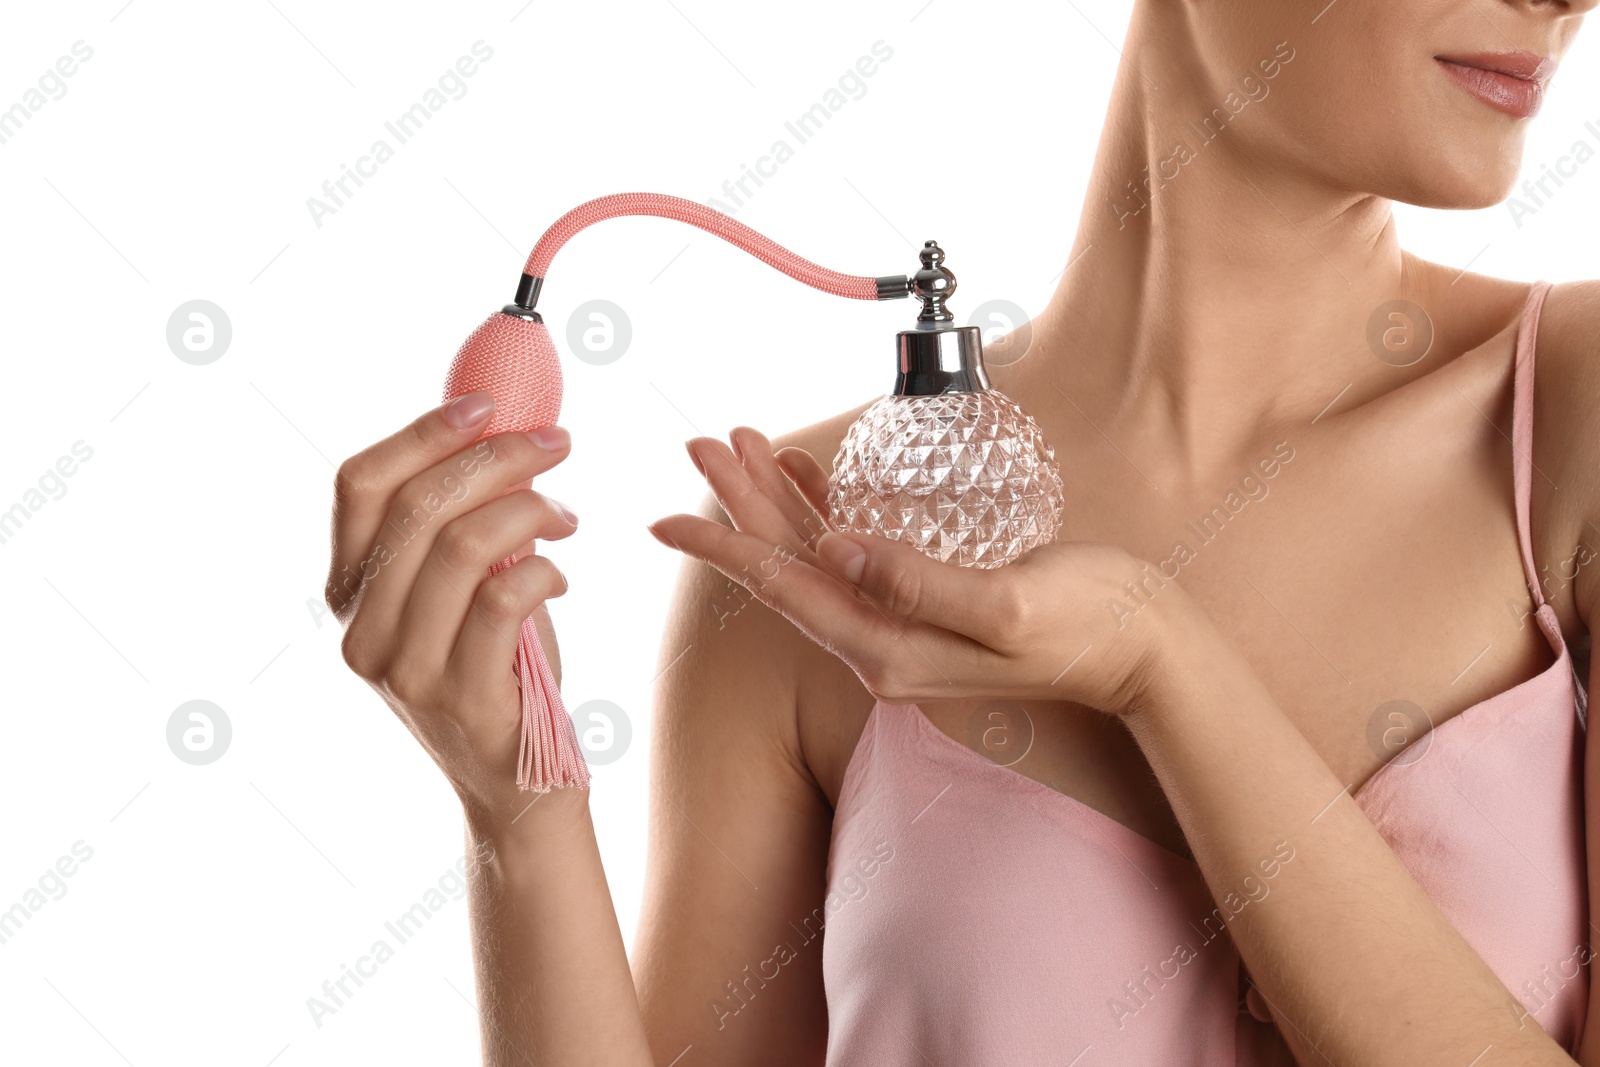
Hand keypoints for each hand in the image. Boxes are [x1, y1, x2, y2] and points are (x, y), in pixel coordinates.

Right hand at [325, 392, 579, 833]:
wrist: (518, 783)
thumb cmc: (499, 669)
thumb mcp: (461, 591)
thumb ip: (456, 525)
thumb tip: (497, 430)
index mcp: (347, 593)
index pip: (359, 486)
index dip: (421, 432)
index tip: (487, 403)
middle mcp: (361, 631)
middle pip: (417, 507)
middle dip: (497, 457)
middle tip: (557, 444)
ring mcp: (406, 670)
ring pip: (462, 547)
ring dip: (530, 509)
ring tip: (566, 516)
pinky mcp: (463, 698)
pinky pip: (505, 598)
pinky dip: (545, 567)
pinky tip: (561, 572)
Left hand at [648, 427, 1173, 715]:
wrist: (1145, 651)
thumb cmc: (1088, 623)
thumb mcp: (1005, 605)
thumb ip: (919, 583)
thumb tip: (839, 551)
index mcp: (890, 649)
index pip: (787, 589)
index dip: (724, 547)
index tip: (665, 517)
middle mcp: (883, 644)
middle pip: (790, 566)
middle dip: (740, 506)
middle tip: (701, 444)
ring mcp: (902, 627)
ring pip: (816, 556)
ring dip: (775, 501)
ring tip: (739, 445)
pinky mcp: (926, 604)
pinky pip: (855, 555)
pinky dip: (824, 512)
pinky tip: (803, 478)